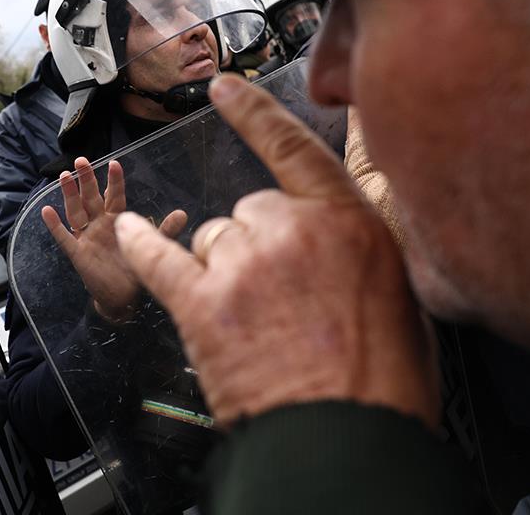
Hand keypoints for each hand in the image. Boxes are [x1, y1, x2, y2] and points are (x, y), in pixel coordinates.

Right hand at [42, 157, 185, 321]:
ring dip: (69, 195)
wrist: (122, 298)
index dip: (114, 181)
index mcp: (117, 220)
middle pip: (91, 198)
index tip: (114, 163)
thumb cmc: (134, 270)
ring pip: (76, 212)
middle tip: (81, 160)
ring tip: (64, 176)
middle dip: (86, 179)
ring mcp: (87, 237)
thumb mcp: (150, 248)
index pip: (115, 196)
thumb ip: (164, 230)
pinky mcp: (78, 253)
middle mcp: (100, 225)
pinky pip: (64, 238)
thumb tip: (183, 212)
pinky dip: (55, 225)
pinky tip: (46, 210)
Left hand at [115, 74, 438, 427]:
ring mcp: (242, 264)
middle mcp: (292, 229)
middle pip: (248, 210)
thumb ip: (357, 250)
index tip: (224, 88)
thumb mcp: (400, 296)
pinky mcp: (200, 302)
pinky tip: (129, 236)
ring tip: (248, 320)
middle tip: (278, 299)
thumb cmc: (382, 380)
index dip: (255, 116)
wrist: (344, 440)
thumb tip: (332, 240)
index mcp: (348, 221)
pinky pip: (159, 259)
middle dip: (256, 246)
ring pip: (210, 240)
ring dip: (220, 269)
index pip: (293, 149)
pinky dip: (142, 248)